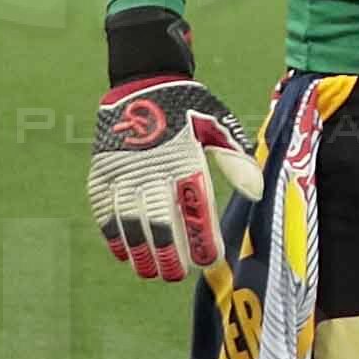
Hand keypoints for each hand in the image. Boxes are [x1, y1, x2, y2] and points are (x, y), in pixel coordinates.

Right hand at [93, 76, 263, 283]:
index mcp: (184, 158)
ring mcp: (122, 171)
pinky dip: (112, 234)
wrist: (143, 82)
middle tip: (177, 276)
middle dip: (168, 253)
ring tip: (151, 273)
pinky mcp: (102, 171)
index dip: (202, 237)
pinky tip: (123, 253)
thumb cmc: (189, 108)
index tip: (210, 260)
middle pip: (158, 221)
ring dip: (140, 250)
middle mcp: (150, 167)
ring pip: (128, 220)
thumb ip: (235, 161)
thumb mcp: (218, 125)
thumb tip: (257, 193)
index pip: (194, 206)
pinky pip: (104, 209)